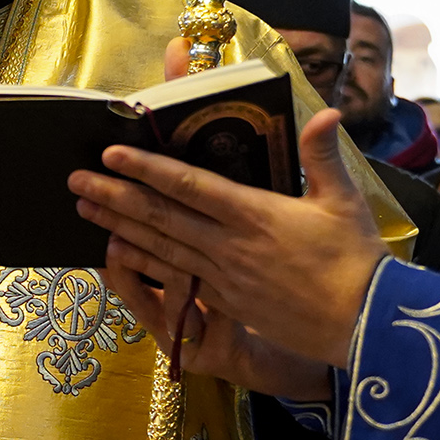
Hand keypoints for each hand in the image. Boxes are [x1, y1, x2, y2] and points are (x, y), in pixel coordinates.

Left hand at [71, 107, 385, 372]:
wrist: (364, 325)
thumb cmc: (356, 260)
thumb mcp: (342, 201)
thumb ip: (323, 156)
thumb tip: (330, 114)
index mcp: (254, 214)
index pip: (188, 186)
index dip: (146, 168)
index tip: (112, 153)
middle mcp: (229, 246)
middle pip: (160, 218)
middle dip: (114, 197)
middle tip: (75, 181)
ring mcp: (224, 278)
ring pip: (160, 249)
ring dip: (118, 229)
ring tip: (84, 211)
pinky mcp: (227, 304)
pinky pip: (174, 280)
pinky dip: (144, 266)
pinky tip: (120, 256)